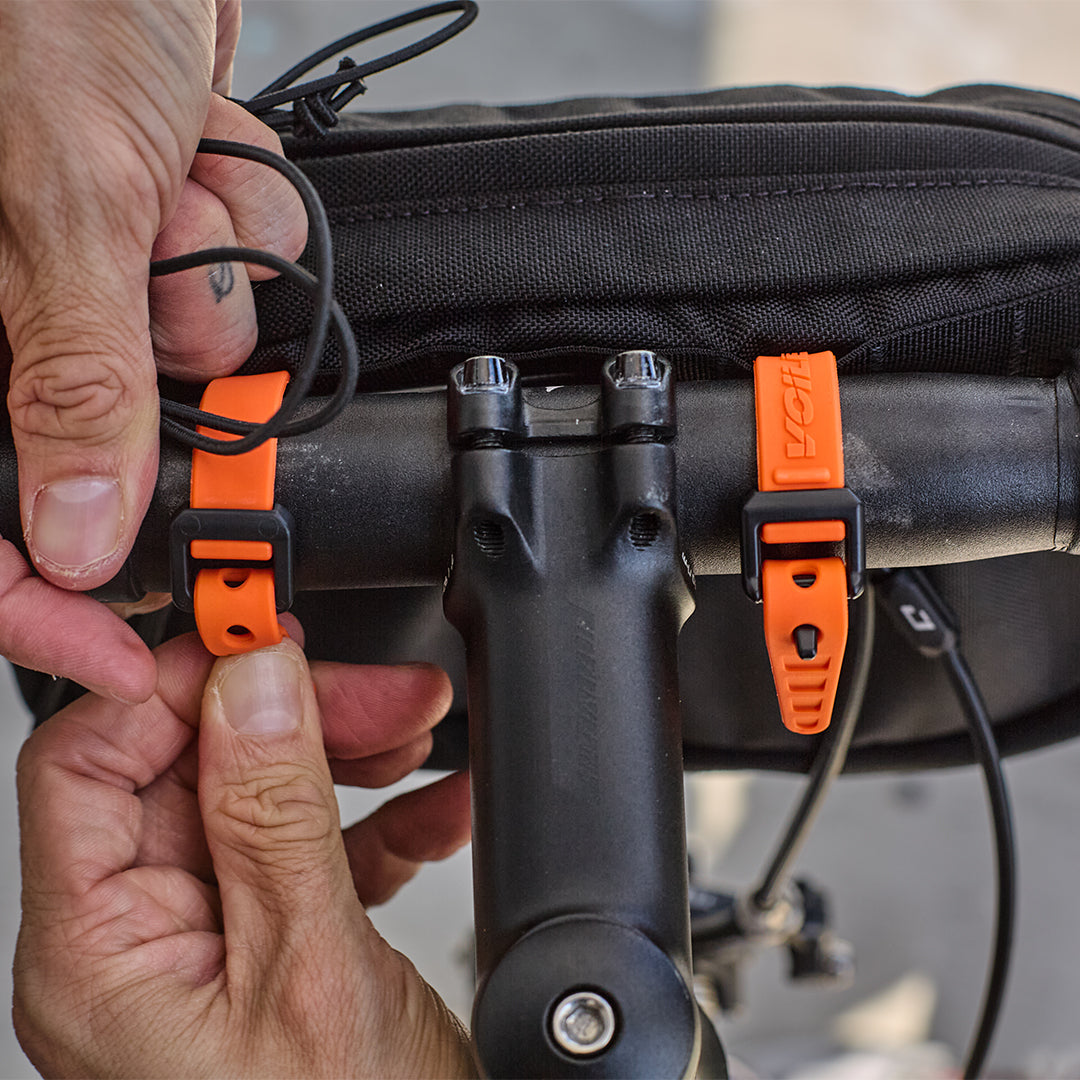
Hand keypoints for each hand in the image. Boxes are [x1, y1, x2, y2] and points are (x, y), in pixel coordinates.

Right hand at [0, 1, 305, 700]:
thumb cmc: (45, 16)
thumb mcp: (61, 203)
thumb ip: (70, 384)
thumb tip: (70, 537)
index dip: (38, 605)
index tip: (119, 651)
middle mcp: (12, 322)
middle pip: (111, 444)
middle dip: (171, 372)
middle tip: (165, 277)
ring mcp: (91, 289)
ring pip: (190, 365)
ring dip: (208, 278)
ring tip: (176, 176)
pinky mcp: (155, 253)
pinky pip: (230, 294)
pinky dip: (239, 229)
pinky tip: (201, 161)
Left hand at [14, 630, 474, 1077]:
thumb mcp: (312, 972)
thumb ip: (273, 813)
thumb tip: (254, 678)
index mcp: (102, 957)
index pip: (92, 760)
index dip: (172, 684)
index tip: (257, 632)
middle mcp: (143, 949)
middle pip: (192, 770)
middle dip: (294, 715)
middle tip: (380, 691)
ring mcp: (215, 953)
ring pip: (261, 803)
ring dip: (346, 758)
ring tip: (419, 733)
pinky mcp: (279, 959)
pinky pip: (316, 857)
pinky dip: (378, 821)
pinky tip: (433, 807)